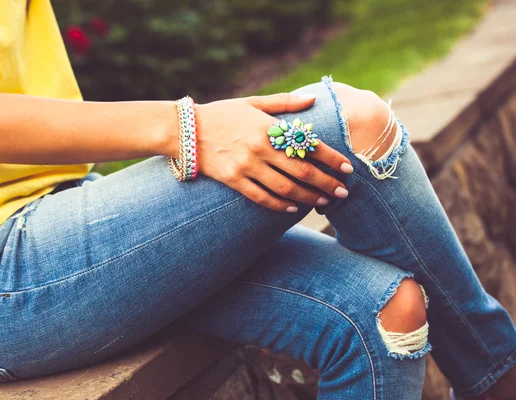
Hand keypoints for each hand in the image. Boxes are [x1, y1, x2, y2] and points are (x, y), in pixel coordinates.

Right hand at [195, 93, 352, 211]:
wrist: (186, 130)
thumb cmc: (222, 113)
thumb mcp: (253, 103)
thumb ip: (284, 103)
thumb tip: (313, 99)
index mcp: (268, 128)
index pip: (308, 145)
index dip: (331, 158)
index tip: (347, 168)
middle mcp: (260, 149)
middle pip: (301, 171)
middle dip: (326, 183)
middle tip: (343, 192)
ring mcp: (246, 167)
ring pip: (285, 189)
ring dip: (308, 198)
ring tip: (324, 202)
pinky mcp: (233, 181)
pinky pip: (262, 198)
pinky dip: (280, 206)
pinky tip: (294, 208)